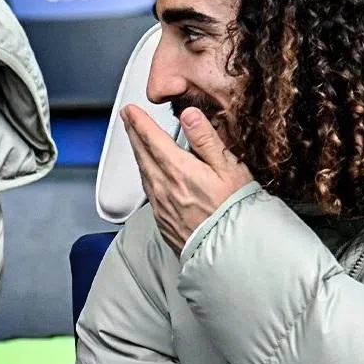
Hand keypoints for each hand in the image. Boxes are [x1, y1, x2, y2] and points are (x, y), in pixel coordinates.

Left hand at [122, 104, 253, 253]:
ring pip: (143, 172)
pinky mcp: (163, 221)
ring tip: (136, 142)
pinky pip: (148, 191)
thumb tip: (189, 115)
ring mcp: (161, 206)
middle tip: (127, 119)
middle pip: (142, 154)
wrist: (232, 251)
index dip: (139, 122)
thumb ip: (206, 139)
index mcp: (179, 170)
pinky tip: (149, 173)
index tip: (131, 111)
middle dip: (133, 133)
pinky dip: (145, 175)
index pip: (152, 139)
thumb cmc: (235, 211)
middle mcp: (164, 187)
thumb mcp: (229, 168)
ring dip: (138, 153)